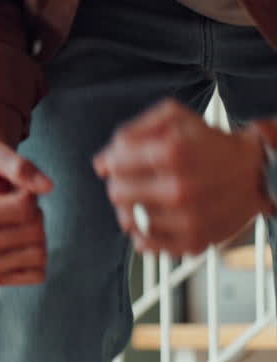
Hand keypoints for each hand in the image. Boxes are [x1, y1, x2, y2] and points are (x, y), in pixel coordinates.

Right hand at [0, 141, 53, 285]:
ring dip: (38, 237)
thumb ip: (22, 167)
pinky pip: (37, 276)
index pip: (26, 208)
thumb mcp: (0, 158)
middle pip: (35, 233)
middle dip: (36, 217)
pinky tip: (23, 246)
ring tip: (19, 226)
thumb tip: (48, 187)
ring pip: (39, 256)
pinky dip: (39, 259)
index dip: (31, 196)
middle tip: (18, 210)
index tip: (15, 192)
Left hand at [94, 99, 269, 254]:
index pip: (114, 164)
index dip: (116, 161)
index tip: (126, 163)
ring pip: (127, 220)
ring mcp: (186, 219)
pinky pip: (145, 243)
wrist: (260, 173)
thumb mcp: (177, 118)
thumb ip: (133, 132)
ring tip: (151, 198)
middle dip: (123, 184)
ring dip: (133, 209)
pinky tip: (159, 217)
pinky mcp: (192, 241)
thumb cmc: (214, 145)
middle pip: (116, 193)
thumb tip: (101, 163)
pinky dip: (145, 231)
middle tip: (140, 180)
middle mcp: (179, 188)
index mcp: (173, 153)